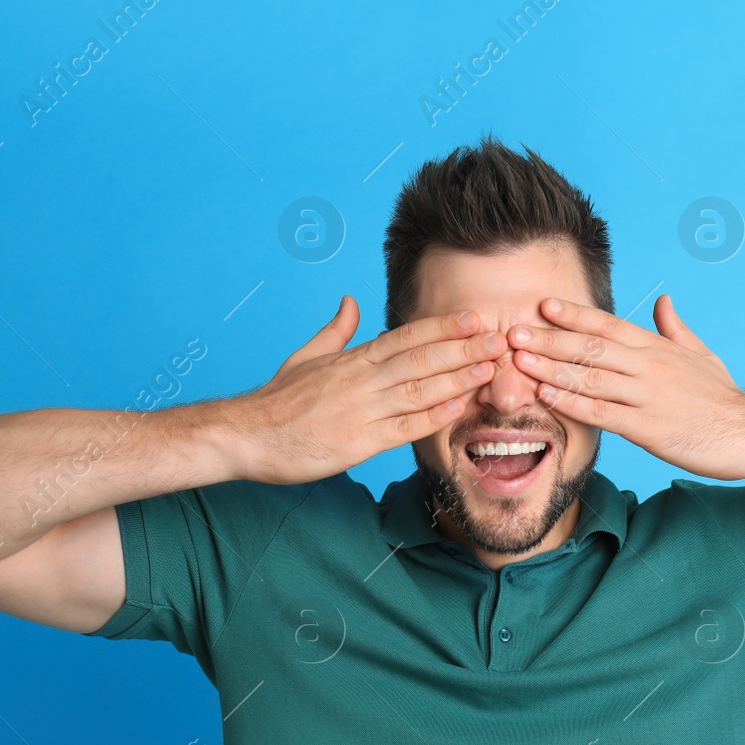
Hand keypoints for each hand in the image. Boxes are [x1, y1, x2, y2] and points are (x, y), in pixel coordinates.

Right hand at [230, 296, 504, 483]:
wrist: (245, 435)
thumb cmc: (276, 400)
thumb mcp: (305, 356)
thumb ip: (336, 331)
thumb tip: (351, 301)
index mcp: (351, 359)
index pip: (406, 336)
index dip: (443, 327)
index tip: (474, 318)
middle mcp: (360, 381)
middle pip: (420, 359)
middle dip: (463, 348)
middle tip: (499, 338)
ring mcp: (361, 412)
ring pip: (418, 391)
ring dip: (458, 379)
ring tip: (491, 369)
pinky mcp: (357, 443)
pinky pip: (403, 428)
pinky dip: (433, 417)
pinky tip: (458, 408)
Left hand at [506, 295, 744, 480]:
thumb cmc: (724, 397)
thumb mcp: (702, 354)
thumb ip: (675, 328)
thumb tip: (662, 300)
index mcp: (658, 348)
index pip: (609, 325)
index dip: (574, 315)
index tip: (543, 306)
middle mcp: (649, 366)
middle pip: (590, 348)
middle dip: (549, 339)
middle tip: (514, 332)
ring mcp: (647, 396)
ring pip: (590, 378)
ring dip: (551, 369)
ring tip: (519, 362)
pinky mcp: (647, 428)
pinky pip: (601, 413)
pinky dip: (571, 404)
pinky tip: (546, 398)